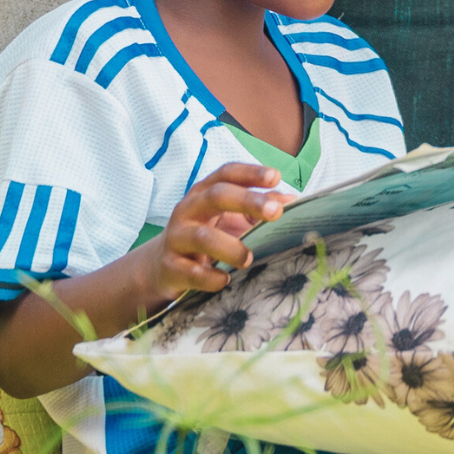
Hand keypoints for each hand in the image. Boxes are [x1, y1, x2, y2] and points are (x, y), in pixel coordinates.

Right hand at [137, 162, 284, 302]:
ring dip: (231, 248)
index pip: (226, 174)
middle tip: (276, 212)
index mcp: (204, 193)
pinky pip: (191, 272)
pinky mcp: (170, 266)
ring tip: (248, 259)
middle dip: (248, 201)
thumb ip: (259, 208)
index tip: (276, 177)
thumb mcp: (230, 218)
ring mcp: (176, 238)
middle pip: (216, 196)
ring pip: (202, 237)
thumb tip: (292, 201)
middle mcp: (188, 210)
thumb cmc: (206, 236)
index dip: (250, 173)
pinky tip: (225, 280)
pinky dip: (211, 278)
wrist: (161, 267)